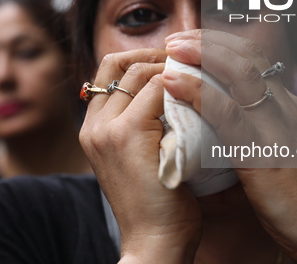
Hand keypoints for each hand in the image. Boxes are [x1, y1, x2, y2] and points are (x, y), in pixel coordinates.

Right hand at [79, 49, 200, 262]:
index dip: (144, 59)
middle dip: (154, 53)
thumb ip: (148, 123)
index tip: (177, 64)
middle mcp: (93, 124)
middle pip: (117, 62)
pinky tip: (203, 93)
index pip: (111, 71)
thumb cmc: (160, 203)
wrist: (156, 242)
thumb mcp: (145, 155)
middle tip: (187, 59)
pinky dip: (183, 85)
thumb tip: (173, 91)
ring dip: (173, 68)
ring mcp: (106, 128)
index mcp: (94, 128)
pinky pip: (158, 88)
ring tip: (199, 74)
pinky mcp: (126, 134)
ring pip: (140, 71)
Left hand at [164, 30, 296, 262]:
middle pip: (248, 56)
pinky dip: (198, 92)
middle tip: (176, 36)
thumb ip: (254, 137)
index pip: (256, 60)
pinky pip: (228, 113)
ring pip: (240, 75)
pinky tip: (174, 83)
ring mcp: (278, 128)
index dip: (222, 44)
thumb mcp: (280, 155)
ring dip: (202, 55)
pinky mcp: (265, 154)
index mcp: (289, 107)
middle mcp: (286, 108)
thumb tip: (214, 133)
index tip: (193, 41)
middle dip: (209, 40)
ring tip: (173, 48)